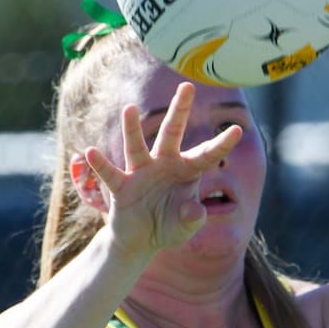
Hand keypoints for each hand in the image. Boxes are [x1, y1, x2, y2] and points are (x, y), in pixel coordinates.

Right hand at [79, 82, 241, 258]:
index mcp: (186, 171)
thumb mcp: (185, 227)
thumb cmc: (169, 226)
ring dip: (132, 130)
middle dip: (180, 111)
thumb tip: (194, 209)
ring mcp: (141, 173)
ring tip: (128, 109)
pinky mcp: (121, 187)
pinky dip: (100, 165)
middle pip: (171, 133)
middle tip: (187, 87)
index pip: (206, 154)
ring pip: (137, 147)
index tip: (238, 129)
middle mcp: (163, 164)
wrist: (142, 241)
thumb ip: (192, 219)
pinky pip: (110, 174)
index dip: (221, 144)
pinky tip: (90, 153)